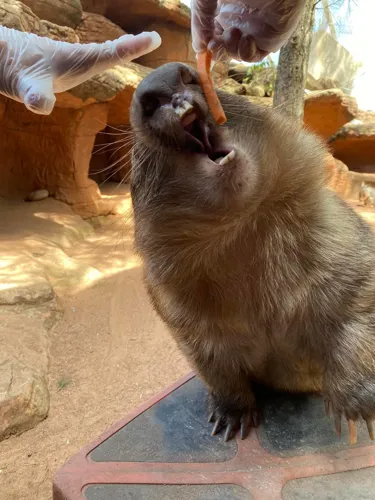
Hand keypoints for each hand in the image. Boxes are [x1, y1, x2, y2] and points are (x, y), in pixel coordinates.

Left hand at [0, 26, 160, 114]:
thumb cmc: (14, 71)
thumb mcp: (27, 87)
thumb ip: (36, 96)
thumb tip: (41, 105)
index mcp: (78, 61)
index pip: (111, 53)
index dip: (133, 48)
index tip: (153, 37)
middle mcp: (76, 56)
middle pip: (109, 50)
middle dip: (130, 46)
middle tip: (151, 39)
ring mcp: (68, 58)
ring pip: (98, 51)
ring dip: (117, 48)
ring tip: (132, 45)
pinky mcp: (60, 62)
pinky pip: (87, 56)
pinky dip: (101, 54)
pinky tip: (99, 57)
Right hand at [191, 0, 304, 62]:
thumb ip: (200, 21)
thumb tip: (199, 48)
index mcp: (225, 7)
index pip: (212, 33)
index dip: (206, 43)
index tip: (202, 48)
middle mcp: (240, 18)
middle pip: (224, 47)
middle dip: (216, 50)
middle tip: (213, 43)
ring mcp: (256, 28)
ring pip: (238, 53)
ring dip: (230, 50)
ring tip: (233, 33)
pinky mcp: (272, 36)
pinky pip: (256, 55)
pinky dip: (246, 53)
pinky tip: (246, 38)